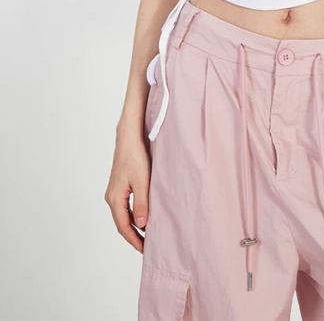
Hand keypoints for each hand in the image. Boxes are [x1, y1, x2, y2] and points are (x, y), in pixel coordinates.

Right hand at [104, 131, 150, 253]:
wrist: (129, 138)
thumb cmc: (135, 157)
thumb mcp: (142, 182)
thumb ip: (142, 205)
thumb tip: (141, 226)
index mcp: (115, 198)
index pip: (123, 227)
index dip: (134, 240)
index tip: (144, 250)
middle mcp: (111, 197)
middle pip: (122, 223)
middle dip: (133, 236)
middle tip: (146, 247)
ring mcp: (114, 192)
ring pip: (123, 215)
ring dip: (133, 226)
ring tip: (146, 236)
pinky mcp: (119, 186)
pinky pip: (125, 207)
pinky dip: (133, 215)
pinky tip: (142, 217)